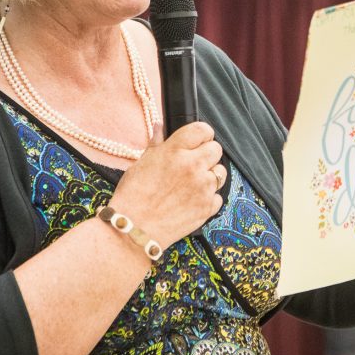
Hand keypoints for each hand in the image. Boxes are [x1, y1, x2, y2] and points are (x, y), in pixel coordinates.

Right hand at [111, 122, 224, 244]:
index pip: (202, 129)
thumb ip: (156, 143)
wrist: (134, 229)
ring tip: (192, 183)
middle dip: (207, 154)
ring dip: (210, 175)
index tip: (198, 140)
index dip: (202, 134)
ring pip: (220, 172)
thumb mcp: (141, 163)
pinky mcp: (208, 207)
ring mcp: (203, 187)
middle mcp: (193, 166)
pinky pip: (218, 196)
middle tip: (194, 163)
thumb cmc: (133, 195)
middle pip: (216, 149)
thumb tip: (161, 126)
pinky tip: (192, 200)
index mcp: (175, 151)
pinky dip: (208, 198)